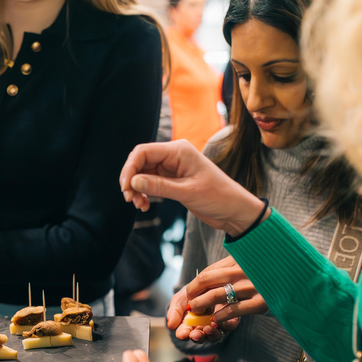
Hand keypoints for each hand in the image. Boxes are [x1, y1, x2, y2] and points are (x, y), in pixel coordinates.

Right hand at [119, 141, 265, 236]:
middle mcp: (173, 155)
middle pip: (140, 162)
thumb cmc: (218, 197)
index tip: (126, 188)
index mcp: (179, 150)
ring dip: (136, 189)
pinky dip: (144, 193)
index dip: (130, 168)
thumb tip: (132, 182)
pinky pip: (150, 183)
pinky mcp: (172, 180)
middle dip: (131, 180)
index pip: (143, 152)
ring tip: (138, 205)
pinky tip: (144, 205)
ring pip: (143, 174)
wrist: (235, 211)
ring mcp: (172, 167)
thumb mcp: (187, 192)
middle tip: (129, 198)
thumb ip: (159, 186)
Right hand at [167, 285, 237, 343]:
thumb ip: (174, 311)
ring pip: (215, 335)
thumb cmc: (192, 292)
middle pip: (200, 337)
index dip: (183, 334)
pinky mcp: (230, 321)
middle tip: (195, 335)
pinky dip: (224, 325)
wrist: (211, 282)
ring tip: (208, 329)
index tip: (182, 334)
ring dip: (211, 334)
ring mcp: (216, 325)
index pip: (184, 332)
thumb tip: (170, 325)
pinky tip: (220, 320)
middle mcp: (202, 327)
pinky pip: (228, 326)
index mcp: (188, 324)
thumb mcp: (180, 298)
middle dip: (197, 337)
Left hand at [185, 256, 268, 324]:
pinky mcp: (261, 302)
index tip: (190, 292)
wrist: (296, 278)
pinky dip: (221, 315)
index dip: (195, 284)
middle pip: (208, 281)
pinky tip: (216, 318)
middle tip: (190, 303)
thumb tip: (202, 280)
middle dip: (194, 293)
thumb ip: (228, 268)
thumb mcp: (246, 264)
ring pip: (217, 295)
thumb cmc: (266, 272)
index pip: (208, 272)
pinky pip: (234, 309)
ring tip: (197, 310)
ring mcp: (252, 286)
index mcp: (237, 261)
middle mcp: (243, 271)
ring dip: (202, 304)